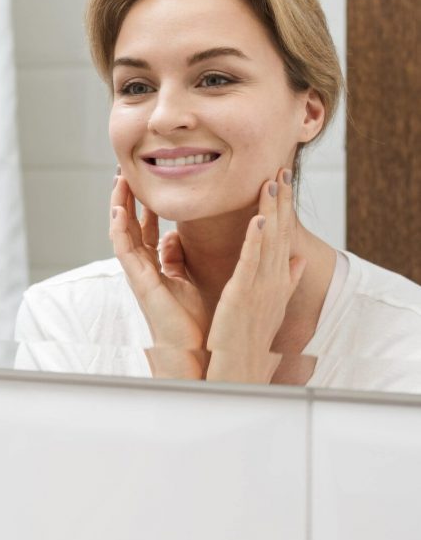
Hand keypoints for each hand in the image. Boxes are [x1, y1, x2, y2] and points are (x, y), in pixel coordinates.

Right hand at [110, 176, 208, 376]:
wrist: (195, 349)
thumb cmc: (195, 322)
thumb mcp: (188, 280)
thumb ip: (178, 258)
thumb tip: (171, 237)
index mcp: (156, 268)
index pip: (145, 230)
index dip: (144, 207)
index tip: (145, 183)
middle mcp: (143, 268)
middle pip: (130, 226)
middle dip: (127, 200)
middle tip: (125, 172)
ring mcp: (137, 274)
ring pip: (122, 233)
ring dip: (118, 207)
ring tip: (118, 180)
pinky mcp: (138, 280)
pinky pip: (123, 249)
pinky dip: (118, 228)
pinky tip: (118, 208)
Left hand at [206, 169, 305, 383]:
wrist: (241, 371)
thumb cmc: (248, 341)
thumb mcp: (269, 306)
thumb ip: (285, 281)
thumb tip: (299, 261)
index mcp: (276, 282)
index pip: (282, 237)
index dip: (284, 209)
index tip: (283, 182)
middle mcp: (272, 282)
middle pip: (280, 233)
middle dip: (281, 201)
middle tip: (281, 168)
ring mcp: (260, 288)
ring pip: (268, 242)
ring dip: (272, 210)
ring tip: (273, 181)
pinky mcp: (243, 296)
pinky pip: (251, 264)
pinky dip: (256, 241)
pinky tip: (259, 220)